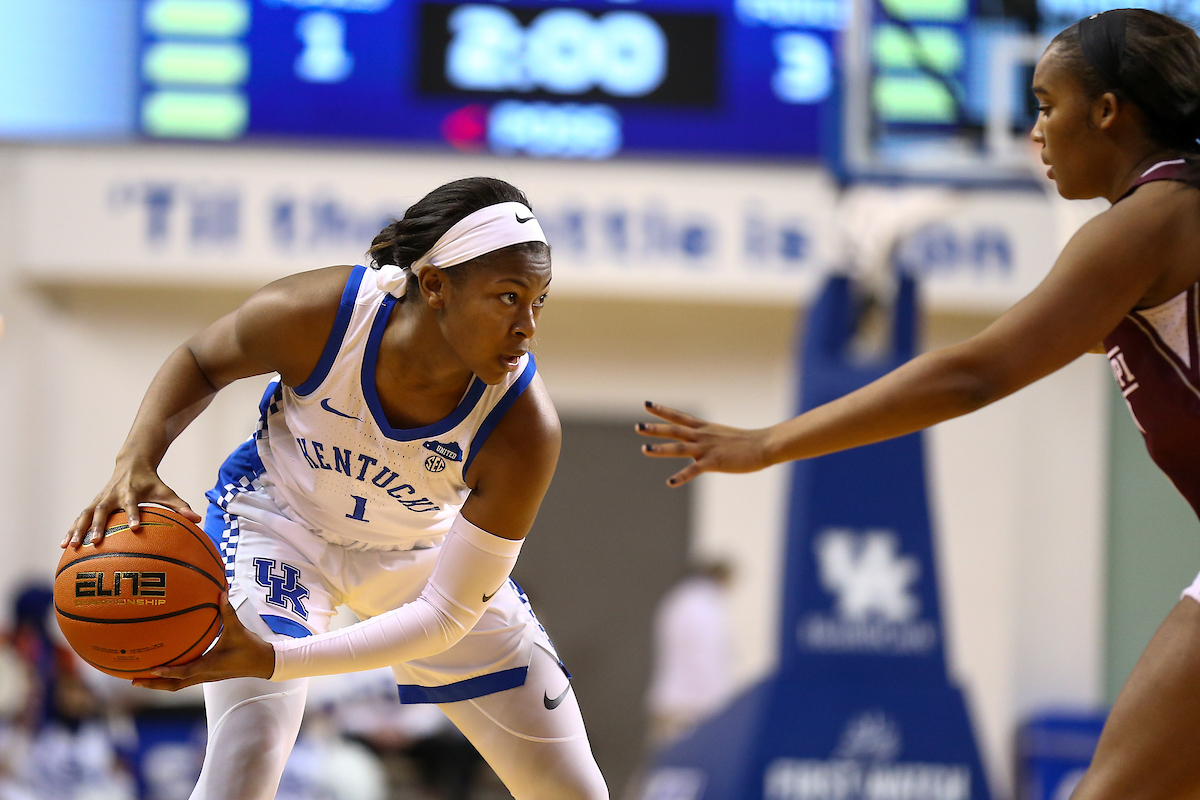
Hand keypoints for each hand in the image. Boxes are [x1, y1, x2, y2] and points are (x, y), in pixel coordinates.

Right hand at [63, 457, 200, 547]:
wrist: (131, 464)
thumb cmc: (151, 482)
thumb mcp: (166, 491)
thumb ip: (181, 506)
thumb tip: (198, 520)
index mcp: (131, 492)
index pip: (132, 504)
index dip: (133, 515)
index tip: (135, 528)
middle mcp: (113, 495)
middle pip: (103, 510)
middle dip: (98, 526)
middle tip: (96, 542)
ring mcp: (100, 499)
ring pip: (86, 514)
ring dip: (78, 529)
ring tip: (70, 546)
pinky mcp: (93, 504)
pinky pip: (80, 518)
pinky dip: (71, 529)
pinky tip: (62, 545)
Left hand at [132, 594, 274, 690]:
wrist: (262, 663)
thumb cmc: (250, 648)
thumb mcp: (238, 629)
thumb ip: (228, 611)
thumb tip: (221, 592)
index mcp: (209, 666)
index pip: (184, 673)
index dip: (168, 672)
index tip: (152, 669)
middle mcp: (203, 675)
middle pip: (173, 685)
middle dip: (153, 683)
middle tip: (132, 680)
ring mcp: (204, 677)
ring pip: (176, 685)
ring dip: (158, 683)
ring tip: (140, 678)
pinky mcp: (206, 675)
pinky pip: (183, 679)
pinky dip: (170, 677)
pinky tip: (161, 669)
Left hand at [636, 401, 771, 485]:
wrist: (763, 445)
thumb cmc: (748, 443)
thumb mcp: (724, 437)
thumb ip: (710, 440)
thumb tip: (702, 447)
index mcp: (705, 428)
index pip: (679, 416)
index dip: (662, 411)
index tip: (647, 405)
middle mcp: (703, 436)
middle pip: (674, 430)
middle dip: (655, 429)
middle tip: (638, 427)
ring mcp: (707, 449)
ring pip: (679, 448)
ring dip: (660, 449)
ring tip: (644, 449)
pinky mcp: (714, 463)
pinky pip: (694, 470)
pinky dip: (681, 476)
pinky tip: (670, 482)